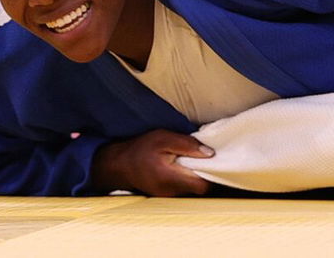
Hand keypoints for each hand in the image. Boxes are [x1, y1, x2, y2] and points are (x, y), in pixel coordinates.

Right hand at [93, 129, 213, 195]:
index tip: (214, 160)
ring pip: (193, 189)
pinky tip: (185, 166)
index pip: (203, 185)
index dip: (213, 174)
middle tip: (205, 157)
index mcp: (171, 178)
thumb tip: (210, 153)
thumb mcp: (164, 138)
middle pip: (200, 188)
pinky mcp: (167, 194)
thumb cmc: (141, 149)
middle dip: (207, 174)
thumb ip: (187, 145)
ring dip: (197, 176)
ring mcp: (169, 196)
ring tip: (193, 160)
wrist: (118, 164)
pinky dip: (188, 178)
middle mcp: (171, 192)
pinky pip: (184, 188)